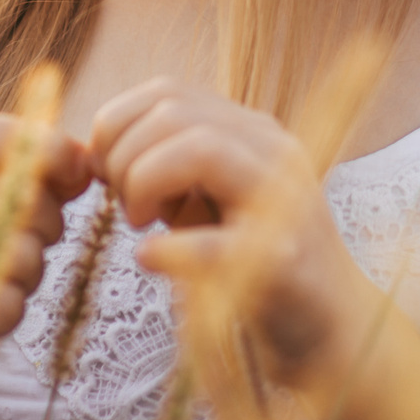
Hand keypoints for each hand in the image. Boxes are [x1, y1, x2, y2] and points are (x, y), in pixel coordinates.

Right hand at [0, 112, 90, 403]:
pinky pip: (1, 303)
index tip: (76, 176)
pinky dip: (8, 315)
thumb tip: (84, 159)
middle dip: (44, 232)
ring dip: (26, 279)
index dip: (52, 152)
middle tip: (16, 254)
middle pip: (22, 198)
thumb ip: (39, 175)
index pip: (0, 137)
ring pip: (19, 254)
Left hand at [89, 79, 379, 392]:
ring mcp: (283, 201)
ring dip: (145, 184)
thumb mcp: (205, 200)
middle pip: (175, 113)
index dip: (117, 122)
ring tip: (140, 225)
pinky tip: (153, 258)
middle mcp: (273, 151)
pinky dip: (171, 247)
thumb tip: (90, 154)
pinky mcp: (285, 261)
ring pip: (199, 148)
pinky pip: (216, 240)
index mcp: (250, 132)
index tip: (103, 171)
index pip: (168, 91)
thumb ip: (162, 166)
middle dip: (125, 156)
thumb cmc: (253, 262)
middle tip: (123, 205)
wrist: (329, 328)